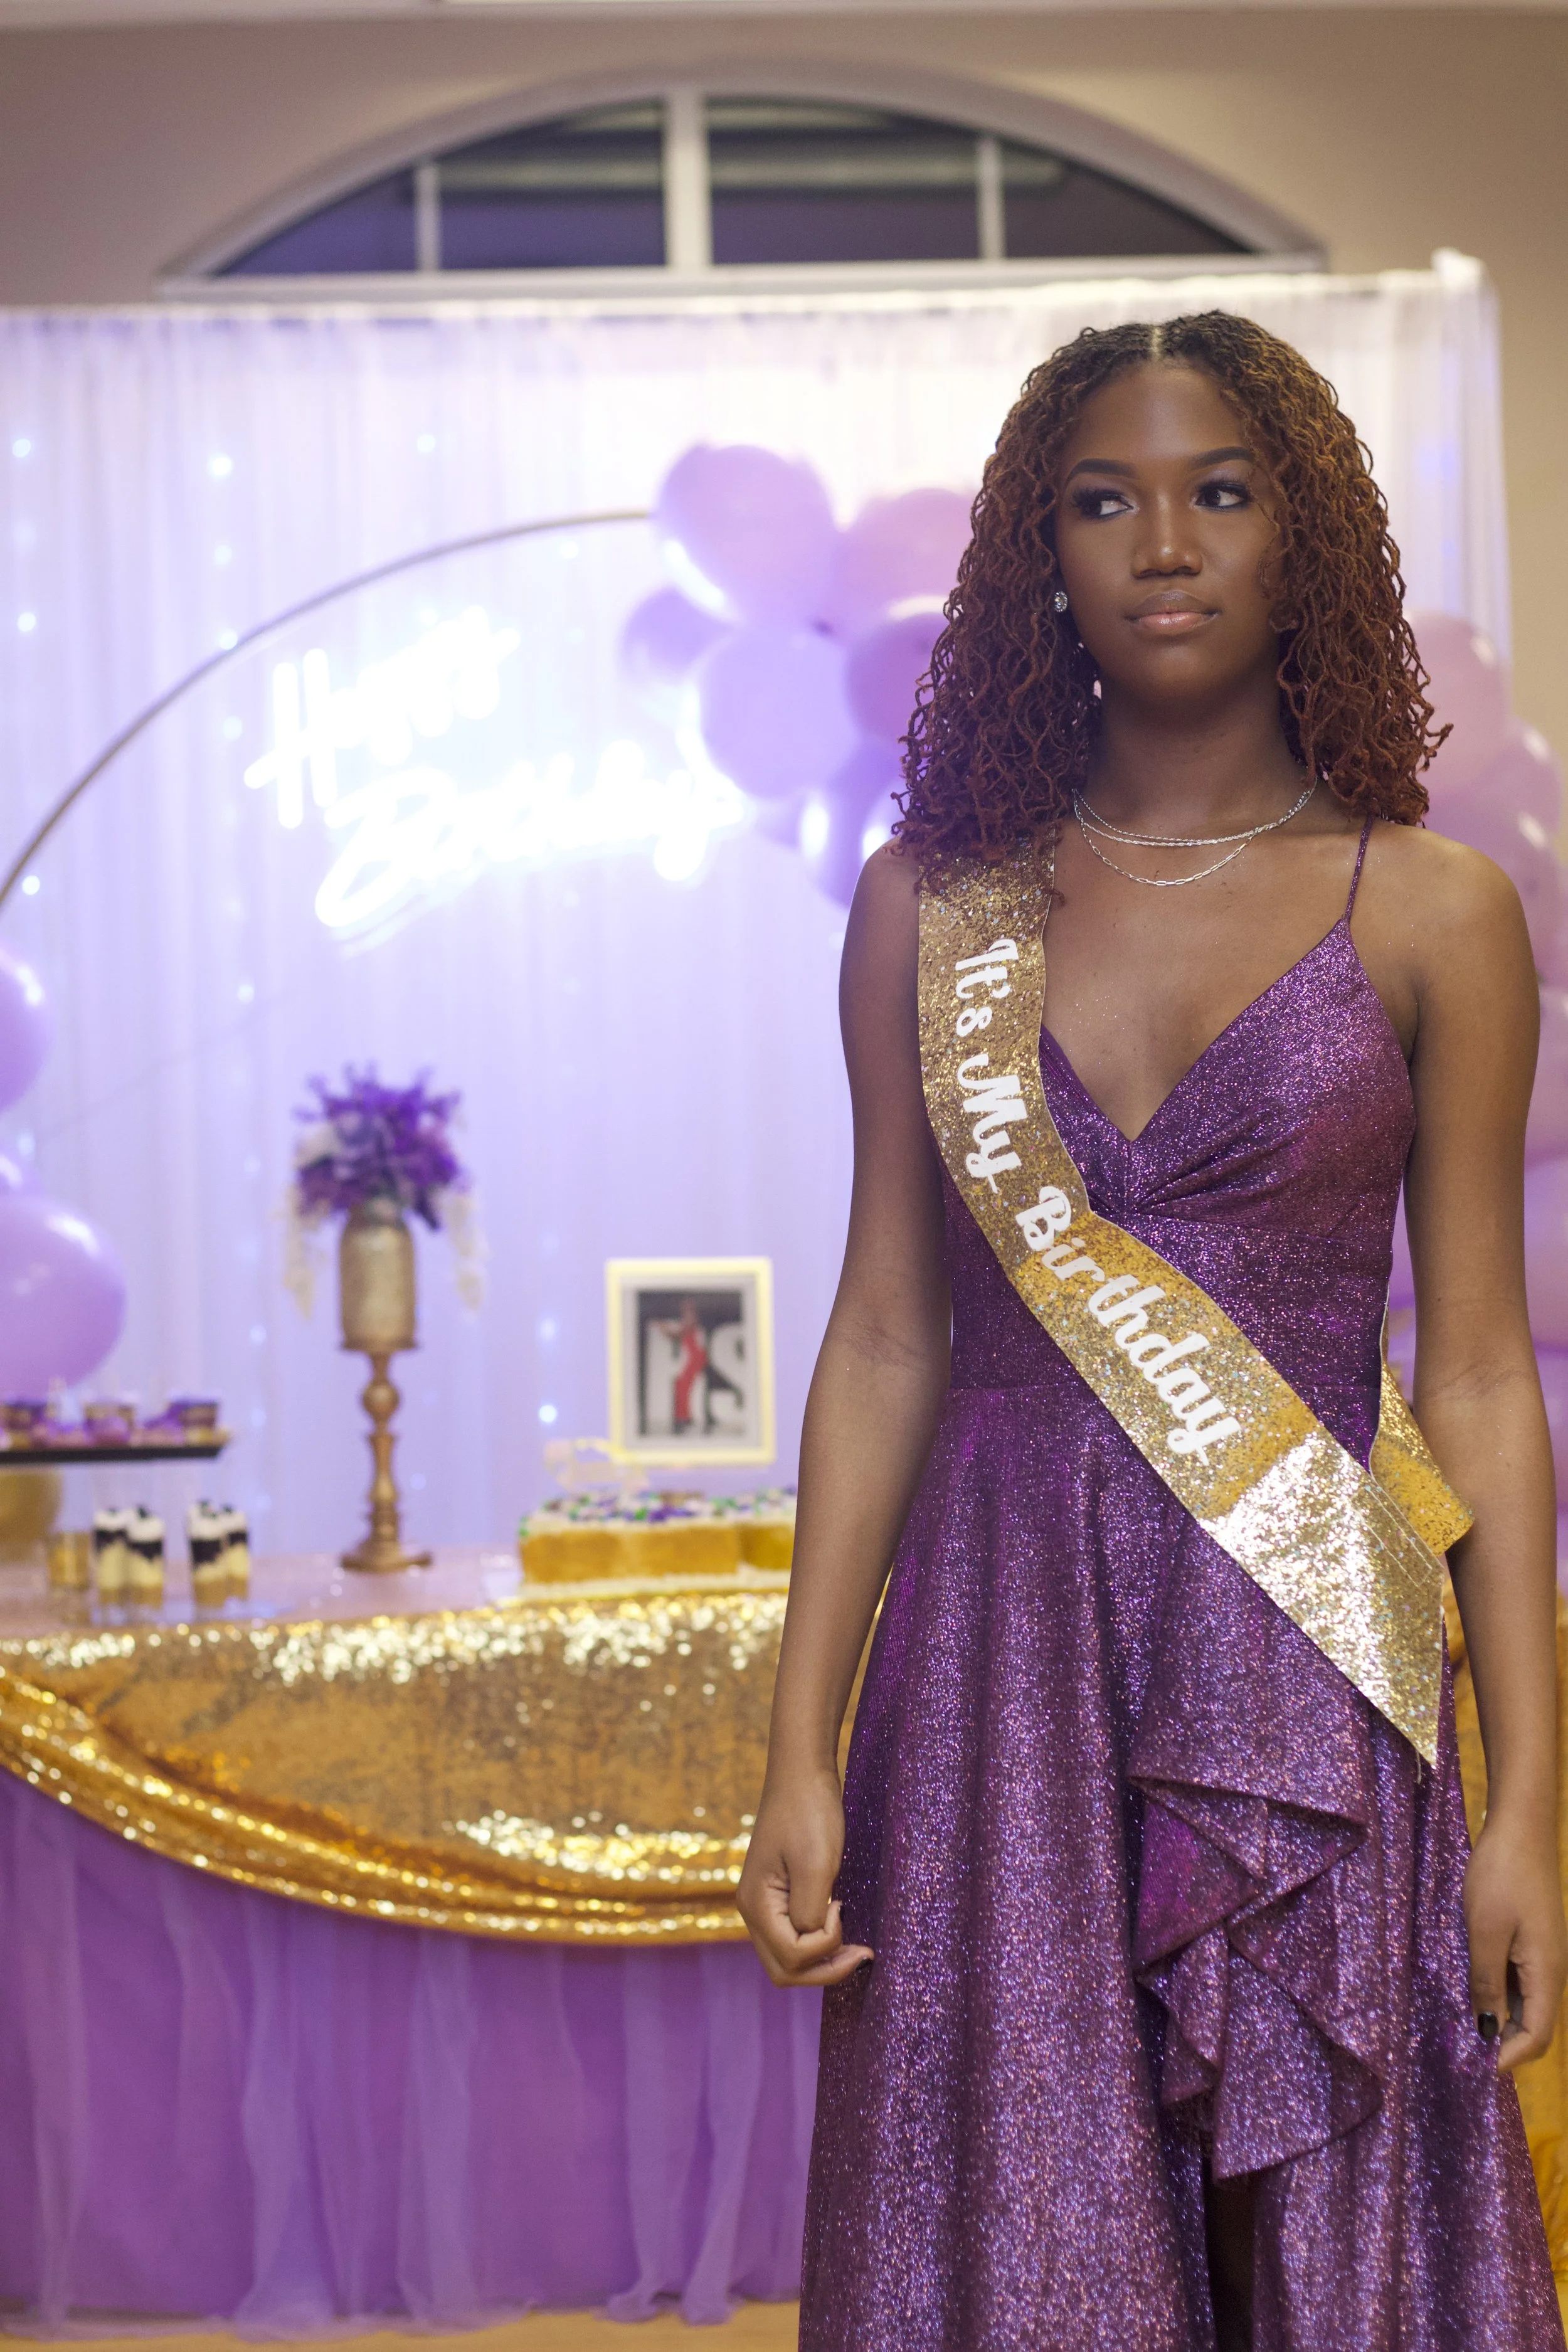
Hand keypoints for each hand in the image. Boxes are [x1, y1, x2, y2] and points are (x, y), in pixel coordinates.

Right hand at [737, 1765, 873, 1988]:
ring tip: (856, 1947)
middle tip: (862, 1954)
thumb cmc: (809, 1813)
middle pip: (785, 1970)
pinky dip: (819, 1943)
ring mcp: (765, 1905)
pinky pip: (795, 1938)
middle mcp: (754, 1911)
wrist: (802, 1773)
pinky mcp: (780, 1896)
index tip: (842, 1906)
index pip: (791, 1957)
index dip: (825, 1945)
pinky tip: (840, 1926)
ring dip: (823, 1960)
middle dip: (825, 1970)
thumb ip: (811, 1913)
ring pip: (788, 1959)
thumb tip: (815, 1943)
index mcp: (757, 1904)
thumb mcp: (816, 1865)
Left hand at [1464, 1804, 1567, 2072]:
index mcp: (1548, 1973)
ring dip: (1502, 2020)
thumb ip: (1487, 1983)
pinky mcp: (1533, 1941)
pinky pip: (1521, 1981)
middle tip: (1466, 2054)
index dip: (1511, 2057)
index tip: (1476, 2068)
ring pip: (1528, 2004)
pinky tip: (1475, 1992)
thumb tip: (1488, 2030)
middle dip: (1506, 2044)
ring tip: (1464, 2028)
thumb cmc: (1501, 1878)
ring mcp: (1545, 1955)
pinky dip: (1501, 1995)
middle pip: (1536, 2025)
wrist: (1520, 1828)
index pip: (1539, 2036)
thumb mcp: (1485, 1932)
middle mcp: (1553, 1971)